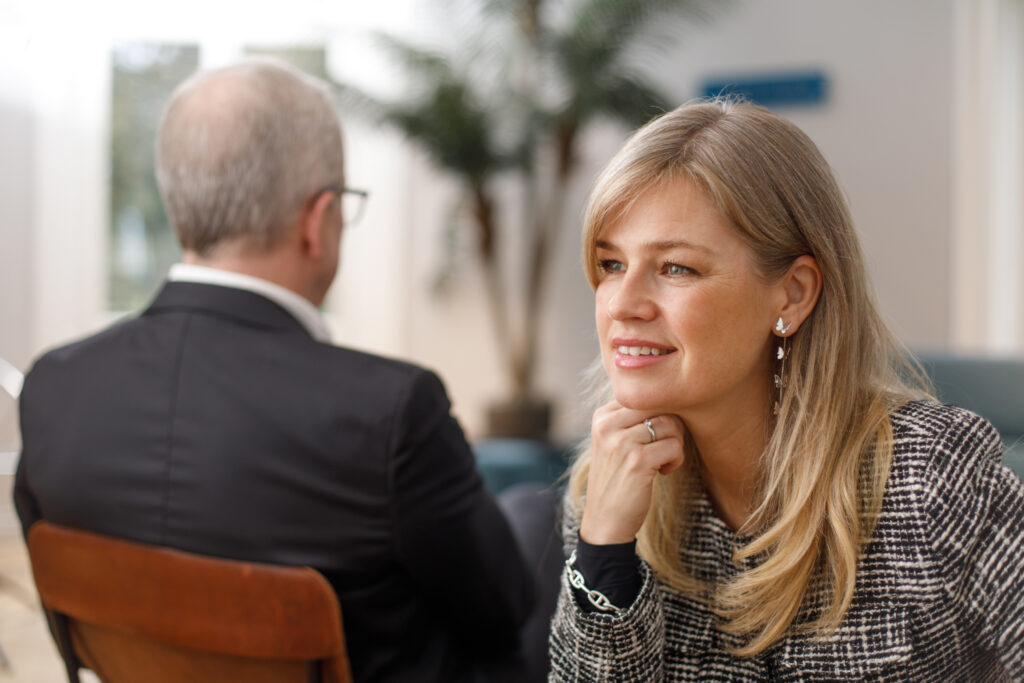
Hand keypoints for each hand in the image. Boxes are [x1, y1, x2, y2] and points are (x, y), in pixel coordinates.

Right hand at [579, 402, 685, 545]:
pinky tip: (664, 471)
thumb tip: (671, 397)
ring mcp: (621, 443)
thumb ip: (634, 419)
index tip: (655, 437)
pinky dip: (676, 459)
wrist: (604, 520)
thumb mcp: (615, 443)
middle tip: (667, 447)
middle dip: (672, 426)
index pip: (645, 396)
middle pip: (659, 405)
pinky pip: (673, 446)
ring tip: (664, 461)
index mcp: (602, 416)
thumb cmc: (617, 479)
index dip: (660, 414)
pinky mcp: (637, 461)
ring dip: (676, 444)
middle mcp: (607, 425)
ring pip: (669, 424)